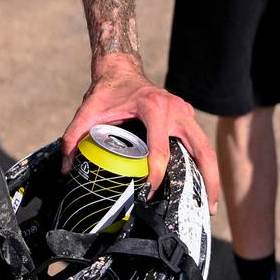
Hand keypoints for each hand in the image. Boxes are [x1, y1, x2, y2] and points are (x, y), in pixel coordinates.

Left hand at [58, 54, 218, 204]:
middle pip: (200, 148)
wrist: (121, 70)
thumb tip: (68, 169)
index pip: (160, 147)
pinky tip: (202, 188)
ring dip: (211, 176)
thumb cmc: (107, 91)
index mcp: (154, 106)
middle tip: (205, 209)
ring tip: (209, 206)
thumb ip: (73, 136)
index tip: (149, 193)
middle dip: (206, 179)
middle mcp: (176, 109)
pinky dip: (205, 166)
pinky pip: (200, 144)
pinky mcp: (187, 118)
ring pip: (206, 147)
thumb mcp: (88, 110)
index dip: (156, 173)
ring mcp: (185, 113)